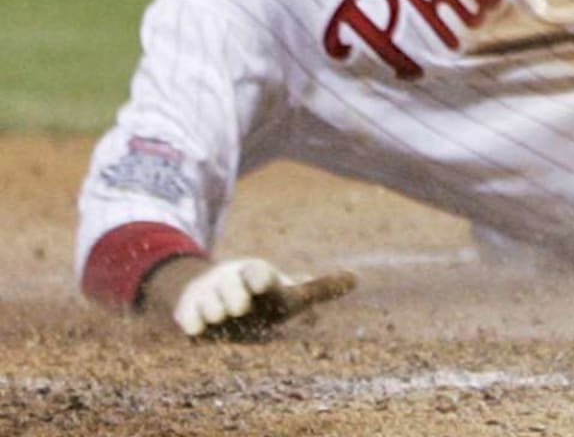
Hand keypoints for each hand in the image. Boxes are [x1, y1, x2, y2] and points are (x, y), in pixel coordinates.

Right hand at [170, 258, 357, 340]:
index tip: (263, 282)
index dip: (260, 278)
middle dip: (236, 301)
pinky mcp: (187, 312)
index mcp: (257, 275)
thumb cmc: (261, 299)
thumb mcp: (288, 294)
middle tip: (240, 306)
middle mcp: (231, 282)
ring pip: (211, 308)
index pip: (258, 273)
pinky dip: (195, 325)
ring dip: (217, 313)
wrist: (212, 296)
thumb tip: (356, 278)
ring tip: (224, 316)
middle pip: (232, 294)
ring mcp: (207, 296)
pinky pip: (189, 321)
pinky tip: (200, 328)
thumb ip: (318, 288)